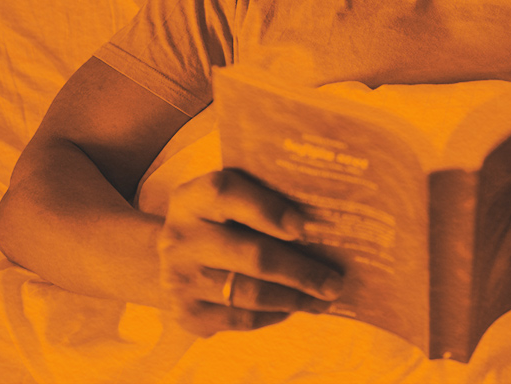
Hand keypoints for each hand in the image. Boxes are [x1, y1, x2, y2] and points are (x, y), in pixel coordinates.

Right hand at [157, 168, 343, 335]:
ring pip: (250, 293)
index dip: (266, 209)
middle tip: (335, 283)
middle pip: (251, 255)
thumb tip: (323, 220)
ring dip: (294, 298)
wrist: (175, 256)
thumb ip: (265, 198)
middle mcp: (179, 237)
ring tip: (324, 299)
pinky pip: (240, 319)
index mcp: (192, 198)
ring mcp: (179, 278)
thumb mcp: (230, 199)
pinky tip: (291, 307)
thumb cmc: (220, 220)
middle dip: (301, 271)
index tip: (302, 227)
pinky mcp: (186, 313)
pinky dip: (273, 315)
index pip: (226, 192)